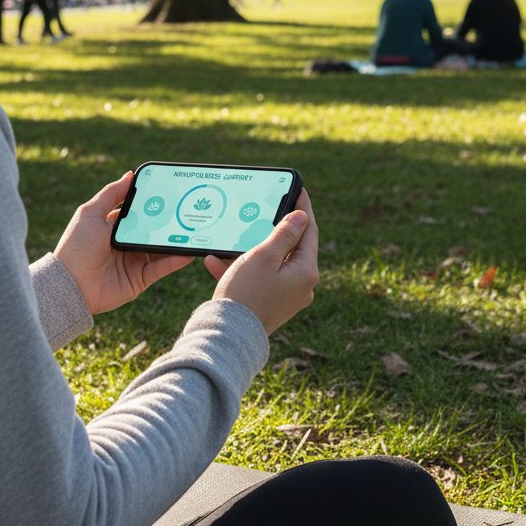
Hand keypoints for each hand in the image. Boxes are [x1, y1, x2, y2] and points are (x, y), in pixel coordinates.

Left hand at [54, 172, 193, 314]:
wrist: (70, 285)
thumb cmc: (76, 246)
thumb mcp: (90, 213)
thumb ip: (111, 194)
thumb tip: (130, 174)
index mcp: (114, 226)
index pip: (139, 211)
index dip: (153, 202)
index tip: (172, 191)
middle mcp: (126, 242)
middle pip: (153, 228)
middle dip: (169, 219)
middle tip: (189, 207)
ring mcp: (135, 261)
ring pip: (161, 247)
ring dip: (176, 239)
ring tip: (193, 228)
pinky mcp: (141, 279)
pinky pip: (162, 267)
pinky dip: (175, 259)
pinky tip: (188, 250)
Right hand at [204, 189, 318, 334]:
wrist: (227, 336)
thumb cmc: (246, 292)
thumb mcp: (264, 256)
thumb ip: (284, 234)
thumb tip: (301, 217)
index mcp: (306, 272)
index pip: (309, 231)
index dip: (303, 208)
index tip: (298, 189)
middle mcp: (302, 286)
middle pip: (292, 247)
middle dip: (275, 228)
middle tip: (270, 206)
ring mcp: (287, 297)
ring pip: (272, 263)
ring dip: (251, 249)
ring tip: (235, 236)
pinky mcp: (270, 305)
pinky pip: (259, 280)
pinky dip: (242, 269)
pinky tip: (216, 262)